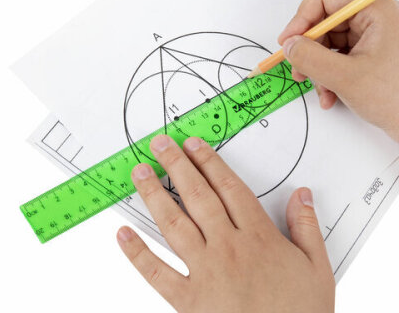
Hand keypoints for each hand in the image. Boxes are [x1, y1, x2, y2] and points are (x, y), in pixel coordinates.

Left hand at [117, 135, 334, 312]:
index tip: (192, 144)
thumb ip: (308, 227)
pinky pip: (158, 274)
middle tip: (159, 144)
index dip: (209, 162)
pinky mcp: (189, 301)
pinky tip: (123, 235)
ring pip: (175, 225)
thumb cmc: (300, 312)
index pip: (229, 188)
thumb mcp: (317, 268)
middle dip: (176, 166)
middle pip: (198, 197)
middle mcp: (228, 247)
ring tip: (139, 174)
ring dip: (155, 196)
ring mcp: (205, 273)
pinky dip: (137, 254)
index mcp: (258, 237)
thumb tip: (303, 193)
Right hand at [278, 0, 398, 140]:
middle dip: (307, 49)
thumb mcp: (345, 77)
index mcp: (374, 11)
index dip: (301, 17)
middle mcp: (372, 20)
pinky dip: (327, 77)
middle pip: (323, 22)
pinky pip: (336, 59)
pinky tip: (329, 96)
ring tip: (320, 90)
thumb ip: (310, 58)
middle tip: (297, 71)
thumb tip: (288, 46)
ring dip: (316, 69)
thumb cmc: (396, 98)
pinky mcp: (367, 56)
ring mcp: (370, 38)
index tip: (287, 42)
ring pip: (327, 44)